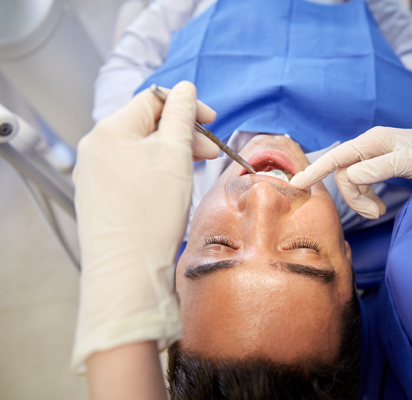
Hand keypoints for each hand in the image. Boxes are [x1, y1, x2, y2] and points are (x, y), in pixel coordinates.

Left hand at [71, 81, 216, 373]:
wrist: (127, 270)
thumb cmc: (152, 213)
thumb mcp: (175, 154)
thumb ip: (181, 115)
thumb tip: (185, 88)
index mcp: (110, 129)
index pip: (154, 99)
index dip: (187, 107)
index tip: (212, 122)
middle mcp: (95, 147)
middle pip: (147, 125)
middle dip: (183, 134)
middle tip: (210, 153)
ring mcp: (94, 174)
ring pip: (141, 150)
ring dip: (171, 154)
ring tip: (193, 172)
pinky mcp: (100, 197)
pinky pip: (131, 172)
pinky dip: (155, 173)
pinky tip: (171, 190)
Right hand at [290, 127, 411, 218]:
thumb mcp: (409, 161)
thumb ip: (379, 168)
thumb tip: (351, 176)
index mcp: (373, 141)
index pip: (337, 157)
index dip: (315, 171)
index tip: (295, 185)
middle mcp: (370, 146)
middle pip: (344, 174)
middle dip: (354, 198)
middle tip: (375, 214)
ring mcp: (374, 156)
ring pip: (352, 181)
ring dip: (361, 200)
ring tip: (379, 212)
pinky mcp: (380, 166)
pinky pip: (362, 183)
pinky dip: (367, 197)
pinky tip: (379, 206)